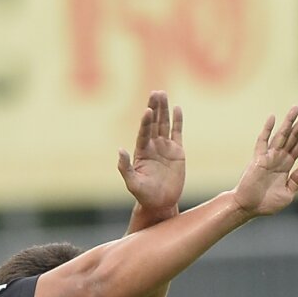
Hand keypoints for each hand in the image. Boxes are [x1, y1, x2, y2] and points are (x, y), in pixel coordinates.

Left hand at [117, 90, 184, 223]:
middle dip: (154, 108)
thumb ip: (125, 168)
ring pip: (164, 124)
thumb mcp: (133, 184)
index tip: (147, 110)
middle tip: (156, 92)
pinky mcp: (177, 151)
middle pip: (153, 123)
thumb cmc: (144, 196)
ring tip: (162, 94)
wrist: (160, 204)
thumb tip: (120, 151)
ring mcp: (165, 147)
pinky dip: (178, 121)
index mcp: (142, 152)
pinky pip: (177, 132)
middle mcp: (152, 147)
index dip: (145, 122)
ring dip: (164, 109)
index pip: (144, 133)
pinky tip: (177, 108)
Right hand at [233, 106, 297, 218]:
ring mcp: (268, 157)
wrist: (248, 208)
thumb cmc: (266, 203)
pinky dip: (267, 130)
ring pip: (281, 136)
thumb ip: (296, 182)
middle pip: (293, 137)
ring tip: (296, 108)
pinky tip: (272, 118)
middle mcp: (279, 157)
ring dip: (288, 122)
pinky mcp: (258, 159)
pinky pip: (262, 142)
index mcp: (287, 165)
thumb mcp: (287, 196)